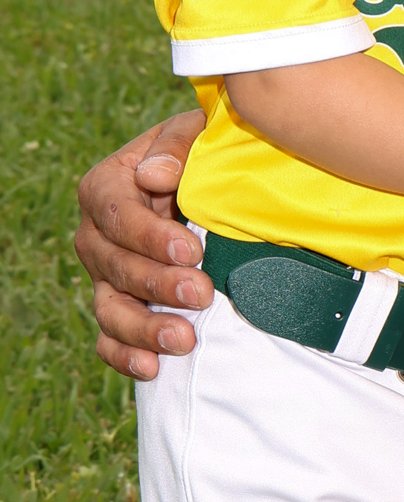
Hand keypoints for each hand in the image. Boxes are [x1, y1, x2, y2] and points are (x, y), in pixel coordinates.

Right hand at [75, 108, 212, 378]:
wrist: (210, 184)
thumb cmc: (202, 152)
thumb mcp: (195, 132)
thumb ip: (176, 146)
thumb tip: (153, 177)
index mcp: (106, 186)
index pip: (116, 214)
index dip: (150, 236)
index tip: (192, 251)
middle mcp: (96, 235)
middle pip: (114, 266)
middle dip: (157, 284)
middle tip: (202, 294)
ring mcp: (104, 276)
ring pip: (109, 308)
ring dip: (143, 328)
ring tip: (184, 339)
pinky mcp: (119, 306)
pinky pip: (109, 339)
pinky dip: (125, 356)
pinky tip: (153, 369)